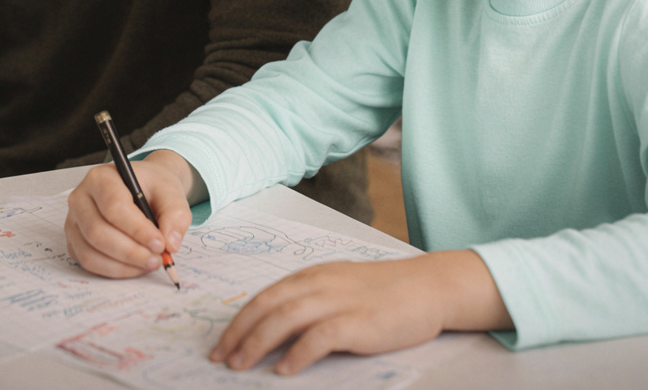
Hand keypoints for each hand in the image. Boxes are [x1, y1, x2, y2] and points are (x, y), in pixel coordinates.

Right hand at [65, 150, 197, 277]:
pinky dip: (114, 271)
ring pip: (91, 252)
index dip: (137, 229)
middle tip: (157, 259)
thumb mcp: (171, 193)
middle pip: (98, 232)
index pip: (113, 207)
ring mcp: (74, 221)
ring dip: (123, 265)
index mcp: (101, 178)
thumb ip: (175, 215)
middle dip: (131, 252)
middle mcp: (81, 198)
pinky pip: (89, 263)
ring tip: (149, 263)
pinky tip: (135, 267)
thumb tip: (170, 243)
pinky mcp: (75, 241)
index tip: (160, 244)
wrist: (143, 189)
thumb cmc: (152, 188)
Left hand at [211, 250, 511, 375]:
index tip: (220, 342)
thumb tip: (275, 329)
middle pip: (267, 306)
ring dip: (258, 343)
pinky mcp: (359, 322)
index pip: (264, 296)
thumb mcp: (339, 287)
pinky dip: (298, 353)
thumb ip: (310, 301)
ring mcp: (339, 301)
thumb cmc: (382, 292)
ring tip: (241, 365)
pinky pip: (320, 337)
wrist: (427, 286)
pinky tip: (284, 371)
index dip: (238, 320)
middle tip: (220, 357)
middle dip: (239, 332)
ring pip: (286, 318)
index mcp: (311, 276)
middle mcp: (319, 284)